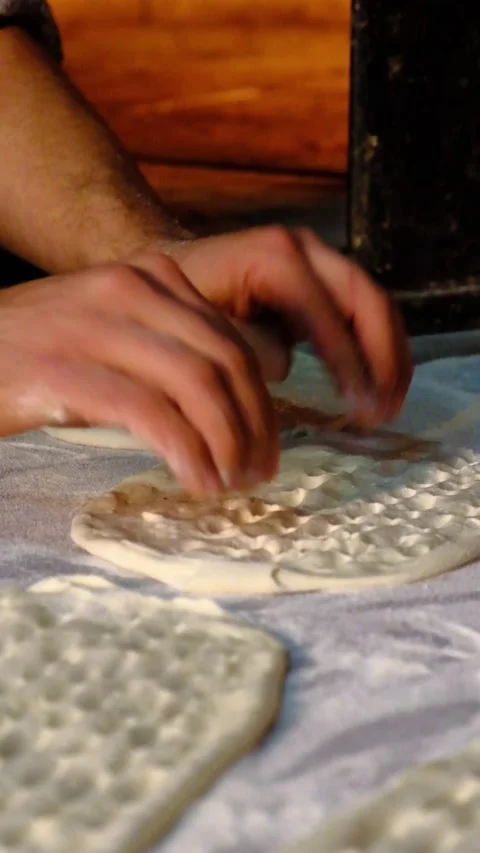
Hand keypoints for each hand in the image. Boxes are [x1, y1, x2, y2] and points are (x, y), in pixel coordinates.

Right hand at [0, 257, 279, 493]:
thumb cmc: (34, 353)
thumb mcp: (110, 333)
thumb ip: (166, 349)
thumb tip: (227, 405)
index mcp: (149, 277)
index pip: (231, 339)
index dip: (261, 401)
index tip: (266, 447)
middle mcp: (130, 288)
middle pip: (226, 361)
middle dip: (255, 425)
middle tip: (258, 473)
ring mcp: (95, 325)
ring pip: (197, 384)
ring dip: (227, 442)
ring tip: (230, 483)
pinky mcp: (64, 370)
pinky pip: (150, 413)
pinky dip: (186, 452)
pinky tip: (197, 482)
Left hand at [155, 227, 412, 426]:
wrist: (170, 267)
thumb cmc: (179, 301)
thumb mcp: (199, 324)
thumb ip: (243, 343)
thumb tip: (284, 366)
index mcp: (274, 257)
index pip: (326, 310)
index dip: (348, 360)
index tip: (359, 405)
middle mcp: (305, 251)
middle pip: (367, 300)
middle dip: (384, 359)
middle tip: (383, 411)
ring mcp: (319, 262)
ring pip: (375, 306)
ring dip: (390, 358)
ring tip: (388, 408)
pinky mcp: (324, 282)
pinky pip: (365, 313)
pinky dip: (378, 351)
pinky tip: (380, 389)